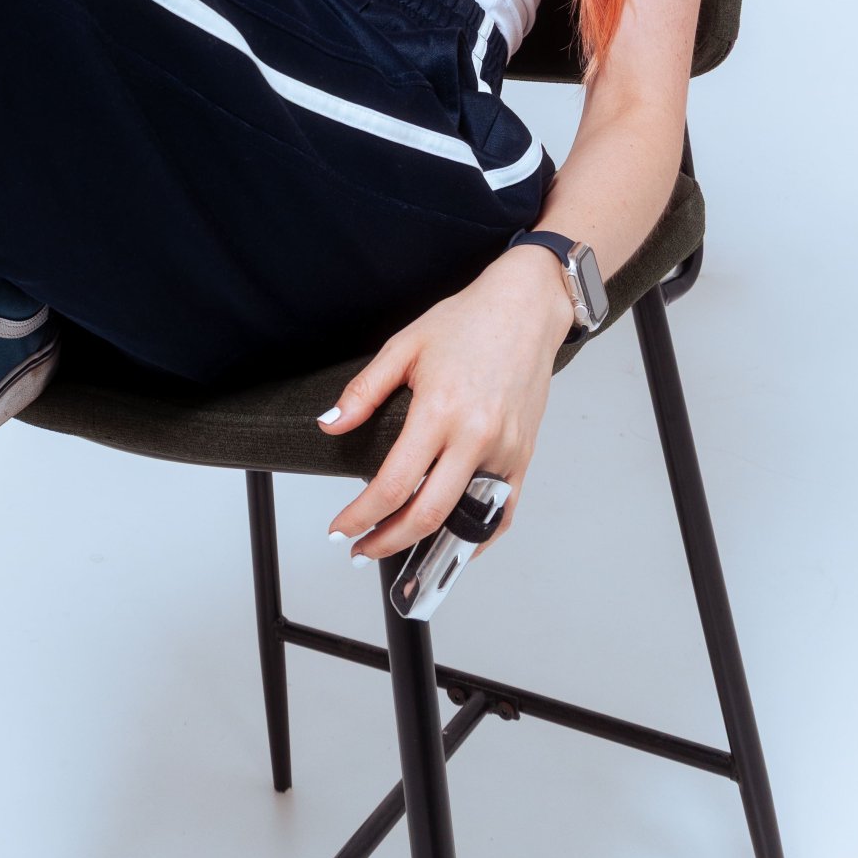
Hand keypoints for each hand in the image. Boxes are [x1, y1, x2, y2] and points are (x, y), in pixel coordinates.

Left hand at [319, 242, 576, 559]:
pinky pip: (502, 512)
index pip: (394, 484)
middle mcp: (476, 436)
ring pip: (466, 520)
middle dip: (387, 542)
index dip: (361, 516)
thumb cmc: (469, 322)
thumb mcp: (404, 346)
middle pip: (428, 514)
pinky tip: (452, 540)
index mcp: (440, 411)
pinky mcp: (523, 455)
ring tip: (397, 548)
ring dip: (429, 545)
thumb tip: (331, 425)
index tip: (340, 529)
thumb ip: (364, 391)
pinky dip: (477, 535)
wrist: (525, 308)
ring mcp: (505, 450)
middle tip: (360, 549)